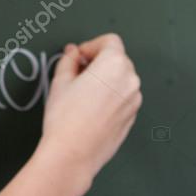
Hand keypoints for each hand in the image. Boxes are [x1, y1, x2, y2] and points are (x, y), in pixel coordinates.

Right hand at [38, 32, 141, 184]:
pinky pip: (122, 96)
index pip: (110, 41)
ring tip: (81, 92)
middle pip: (117, 59)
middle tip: (76, 73)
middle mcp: (131, 81)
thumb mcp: (60, 81)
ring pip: (121, 79)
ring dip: (105, 78)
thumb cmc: (65, 116)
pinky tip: (90, 108)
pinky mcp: (132, 117)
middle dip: (98, 61)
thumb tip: (72, 53)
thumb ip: (69, 60)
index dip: (91, 45)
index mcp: (114, 66)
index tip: (77, 57)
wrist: (73, 153)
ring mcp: (134, 101)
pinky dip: (110, 95)